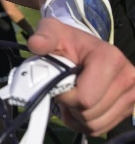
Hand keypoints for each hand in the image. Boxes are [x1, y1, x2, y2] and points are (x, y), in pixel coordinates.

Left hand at [27, 18, 134, 135]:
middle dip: (69, 105)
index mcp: (111, 59)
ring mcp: (132, 95)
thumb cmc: (67, 41)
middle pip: (89, 113)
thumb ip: (44, 37)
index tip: (57, 81)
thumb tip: (36, 44)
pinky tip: (79, 104)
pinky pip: (100, 129)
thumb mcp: (52, 32)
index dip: (63, 95)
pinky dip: (84, 122)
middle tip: (64, 88)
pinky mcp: (130, 108)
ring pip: (94, 124)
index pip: (84, 99)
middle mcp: (128, 78)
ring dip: (76, 115)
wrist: (83, 48)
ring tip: (71, 95)